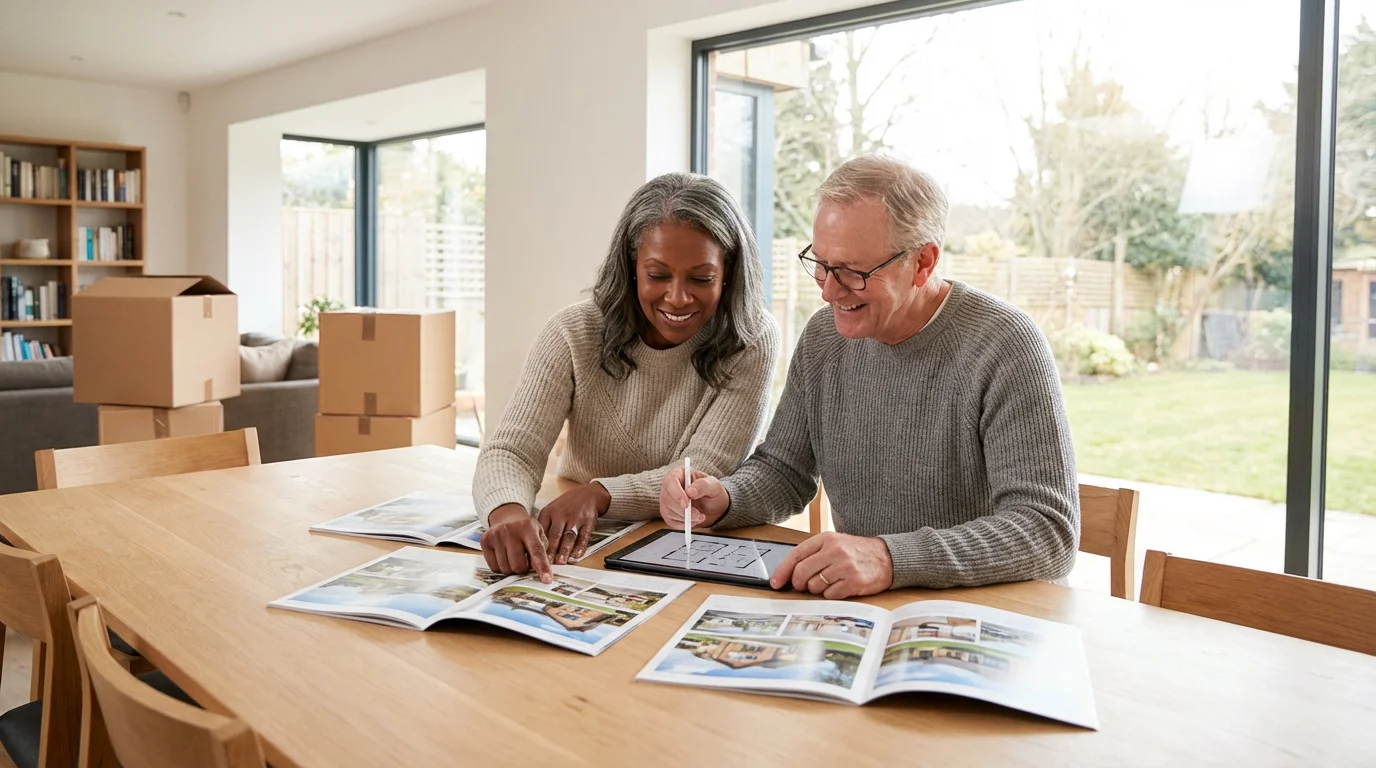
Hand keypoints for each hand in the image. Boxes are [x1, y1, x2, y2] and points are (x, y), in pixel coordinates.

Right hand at [480, 504, 552, 582]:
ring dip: (512, 569)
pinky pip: (494, 568)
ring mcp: (495, 536)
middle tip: (524, 562)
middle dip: (523, 569)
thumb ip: (543, 552)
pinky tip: (504, 557)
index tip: (547, 580)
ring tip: (514, 557)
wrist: (506, 516)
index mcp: (528, 528)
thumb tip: (541, 571)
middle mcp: (510, 531)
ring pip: (505, 569)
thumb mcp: (539, 534)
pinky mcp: (485, 541)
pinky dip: (501, 568)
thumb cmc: (525, 529)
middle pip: (518, 565)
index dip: (542, 567)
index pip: (536, 551)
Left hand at [538, 482, 609, 563]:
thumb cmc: (567, 506)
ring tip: (561, 561)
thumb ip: (544, 527)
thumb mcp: (551, 511)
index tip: (535, 558)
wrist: (588, 494)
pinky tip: (577, 554)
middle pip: (554, 535)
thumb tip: (536, 547)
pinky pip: (584, 536)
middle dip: (551, 550)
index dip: (538, 545)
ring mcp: (575, 518)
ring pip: (569, 536)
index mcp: (548, 513)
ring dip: (564, 549)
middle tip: (547, 563)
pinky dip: (581, 546)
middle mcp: (561, 515)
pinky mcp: (588, 522)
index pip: (541, 531)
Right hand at [659, 466, 728, 528]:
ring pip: (668, 511)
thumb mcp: (713, 485)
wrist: (714, 506)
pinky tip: (693, 520)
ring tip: (700, 516)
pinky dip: (683, 524)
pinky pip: (670, 521)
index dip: (677, 494)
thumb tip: (690, 491)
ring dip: (685, 518)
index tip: (686, 504)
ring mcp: (667, 501)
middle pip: (667, 499)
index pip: (671, 481)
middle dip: (683, 510)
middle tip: (698, 514)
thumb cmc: (712, 492)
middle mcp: (669, 487)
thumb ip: (703, 485)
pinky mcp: (668, 514)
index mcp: (678, 474)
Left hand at [770, 532, 892, 597]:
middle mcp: (835, 550)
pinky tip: (840, 587)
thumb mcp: (834, 543)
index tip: (776, 583)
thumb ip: (813, 554)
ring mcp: (845, 566)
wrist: (886, 557)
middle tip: (804, 586)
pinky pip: (830, 595)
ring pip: (815, 586)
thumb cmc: (856, 552)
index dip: (783, 571)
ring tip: (829, 582)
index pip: (796, 555)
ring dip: (817, 589)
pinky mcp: (854, 582)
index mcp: (826, 538)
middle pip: (802, 573)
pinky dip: (831, 594)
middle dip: (799, 583)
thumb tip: (789, 574)